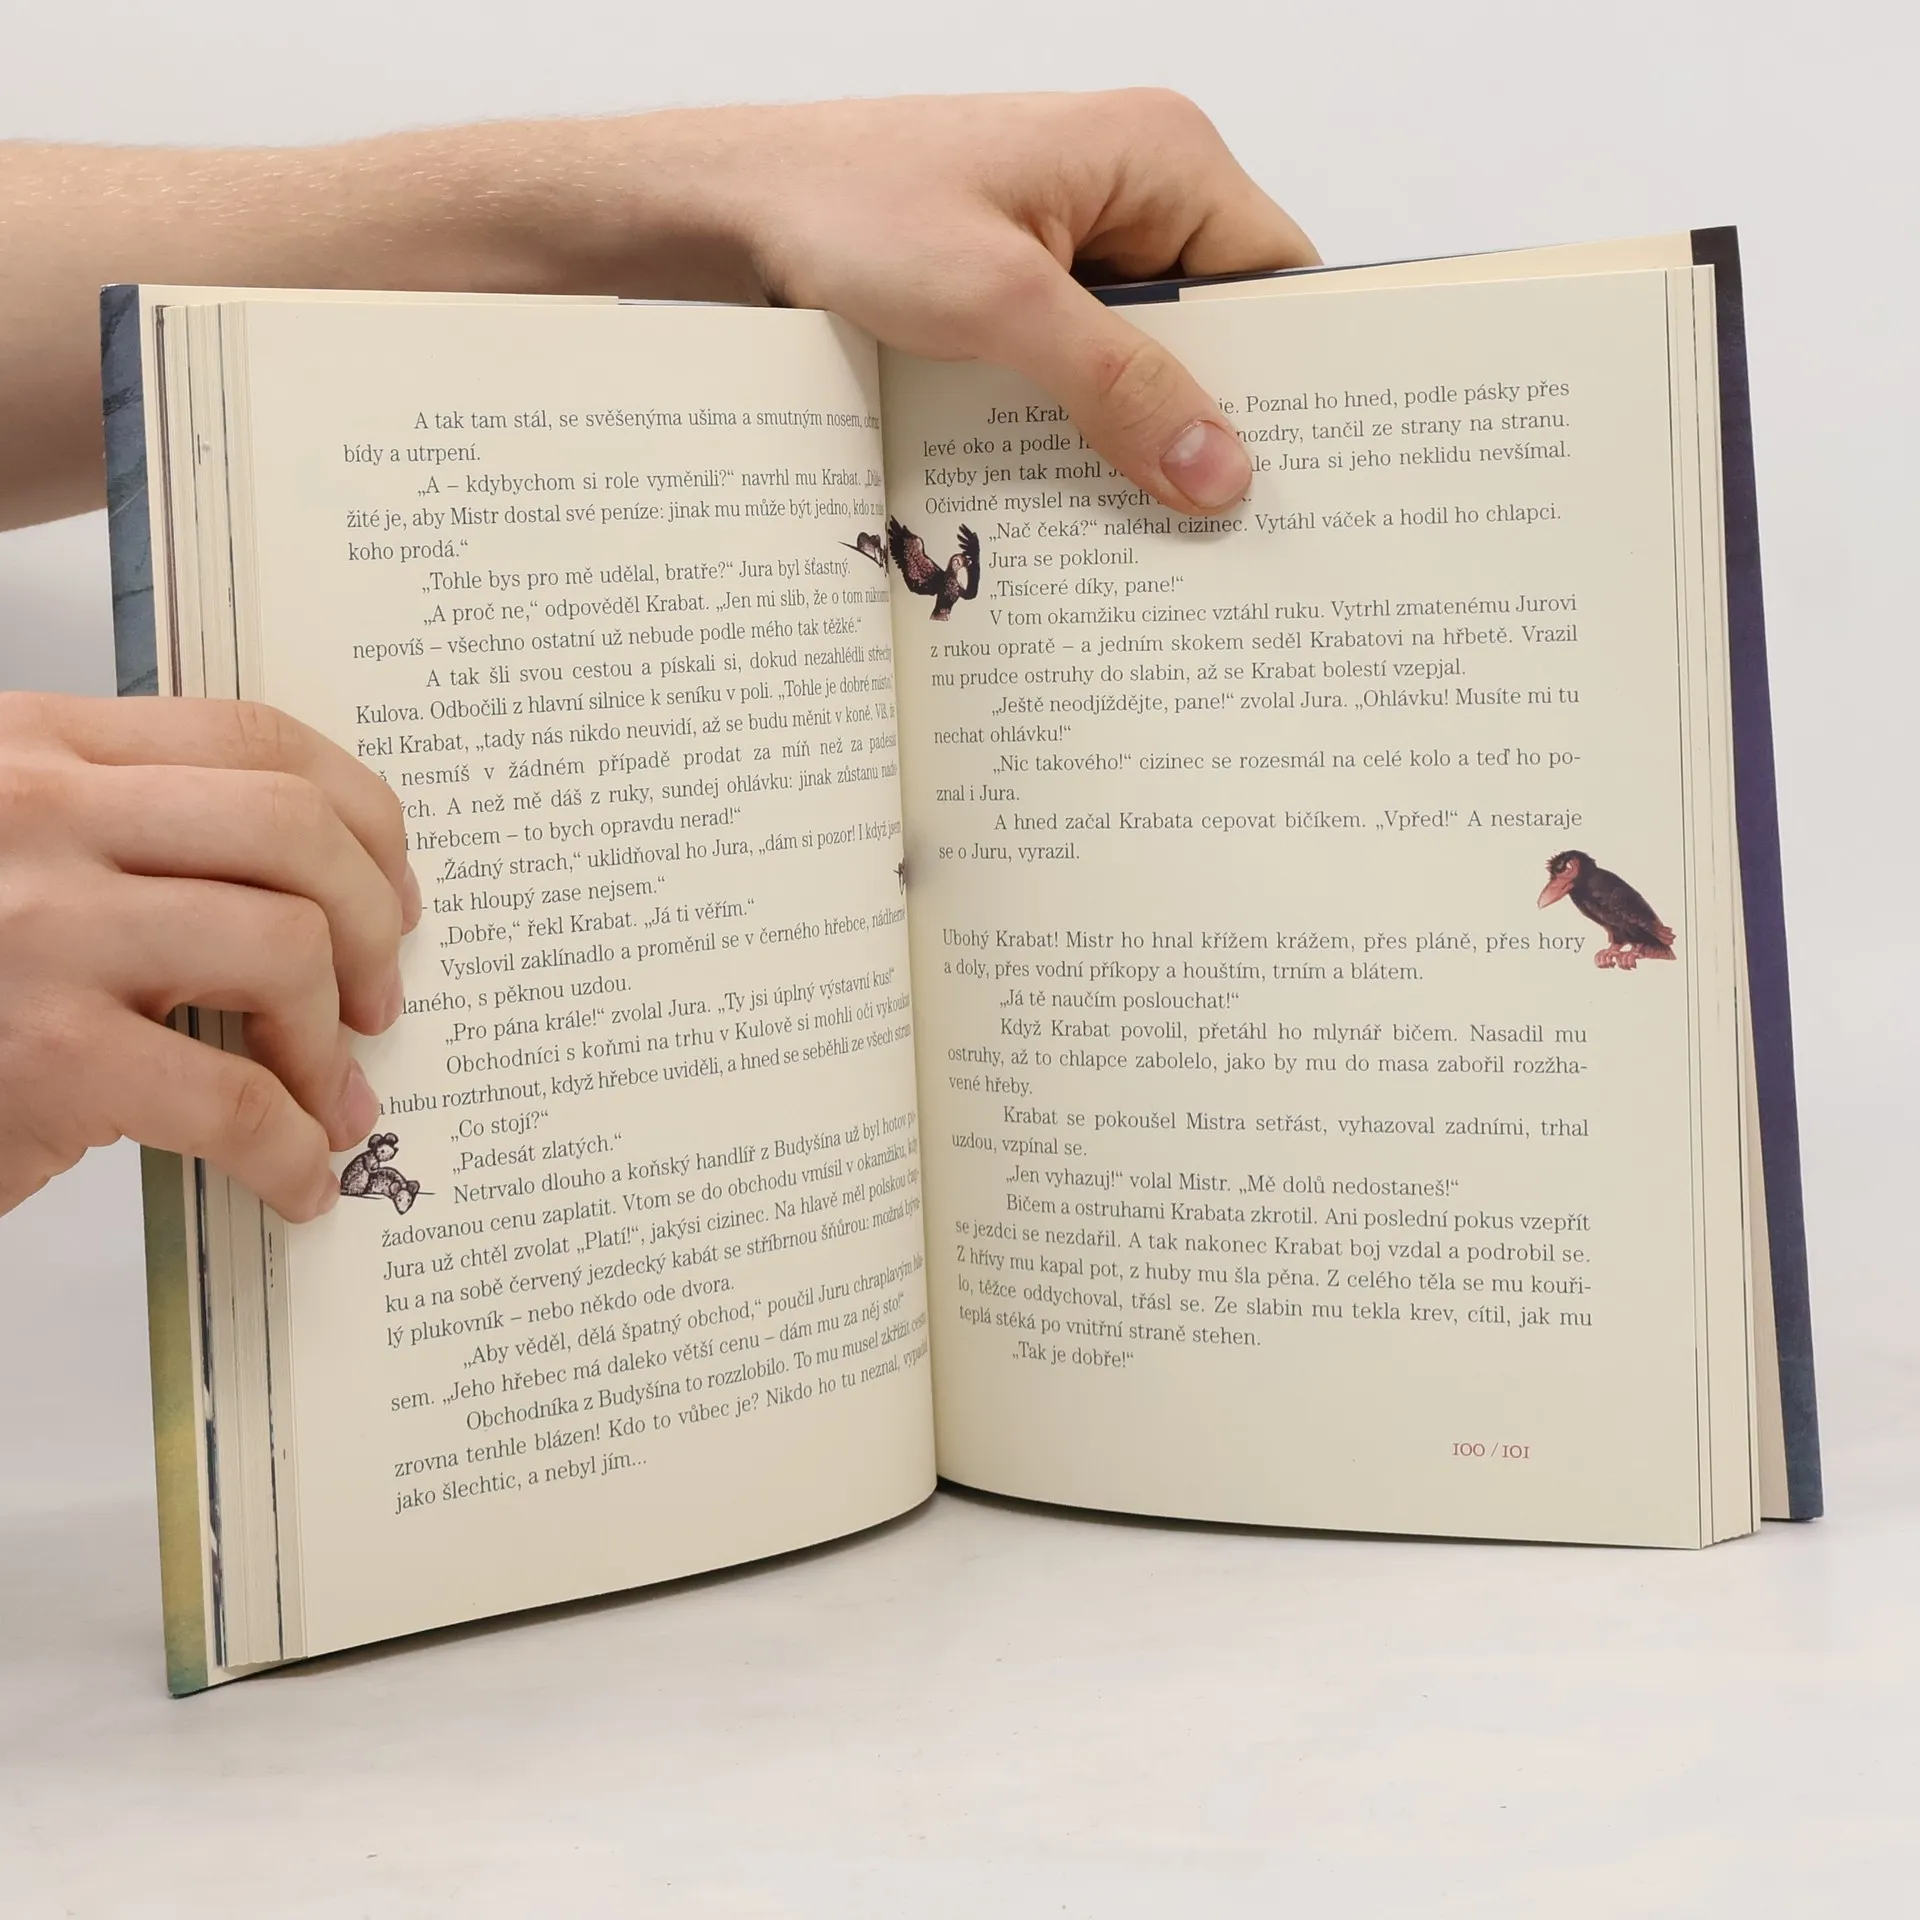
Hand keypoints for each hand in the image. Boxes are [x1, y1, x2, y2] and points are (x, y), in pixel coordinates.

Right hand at [0, 693, 417, 1221]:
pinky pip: (232, 1097)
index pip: (254, 741)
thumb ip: (134, 844)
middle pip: (293, 830)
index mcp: (37, 748)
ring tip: (328, 1093)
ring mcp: (38, 930)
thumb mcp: (19, 863)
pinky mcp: (45, 1054)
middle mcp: (35, 814)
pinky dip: (289, 1149)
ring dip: (328, 1039)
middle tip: (374, 998)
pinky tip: (295, 1179)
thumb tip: (320, 898)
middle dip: (370, 922)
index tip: (392, 888)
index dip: (361, 816)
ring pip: (283, 946)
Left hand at [632, 92, 1318, 514]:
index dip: (1294, 373)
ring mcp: (1072, 245)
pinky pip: (1085, 371)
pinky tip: (1081, 497)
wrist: (726, 213)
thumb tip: (1220, 471)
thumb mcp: (1000, 304)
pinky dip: (1084, 430)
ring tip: (1158, 532)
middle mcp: (1130, 194)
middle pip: (1218, 328)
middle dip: (1217, 420)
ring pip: (1148, 361)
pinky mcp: (1022, 292)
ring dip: (1142, 436)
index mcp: (1159, 156)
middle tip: (1229, 529)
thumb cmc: (849, 208)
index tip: (1300, 472)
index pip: (1278, 275)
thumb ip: (1118, 386)